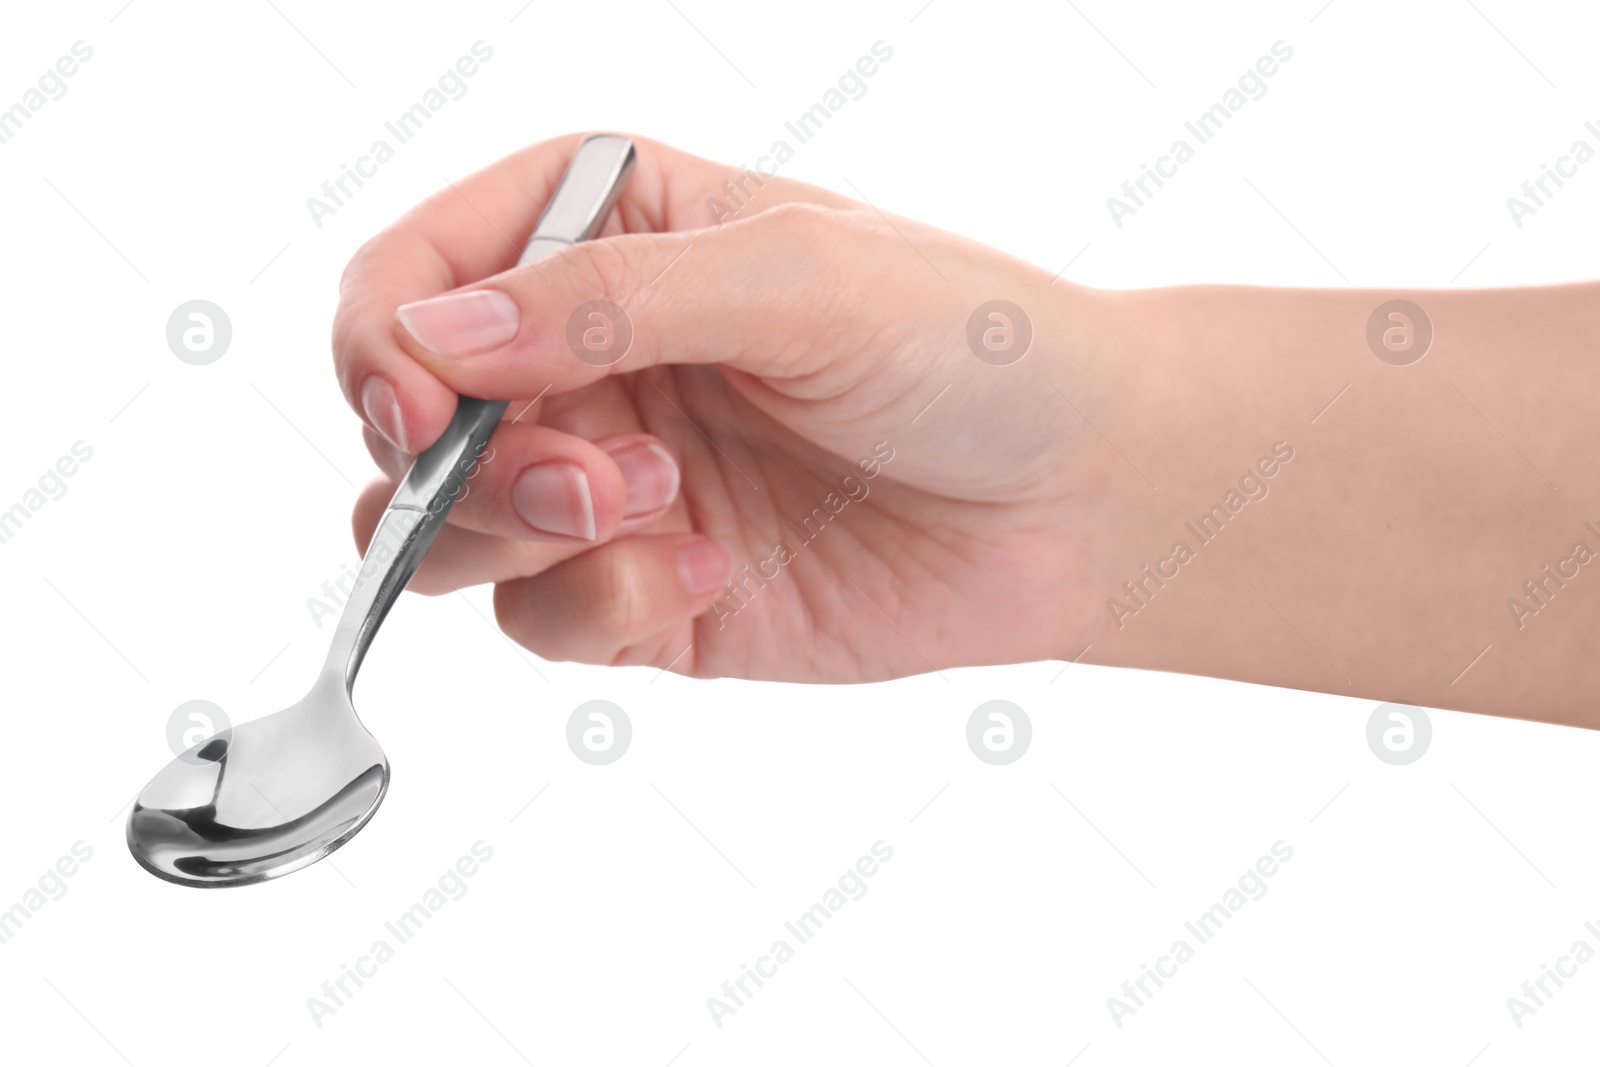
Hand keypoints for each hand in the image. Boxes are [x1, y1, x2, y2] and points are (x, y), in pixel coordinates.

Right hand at [332, 133, 1110, 679]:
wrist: (1080, 494)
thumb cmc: (971, 344)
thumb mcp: (797, 276)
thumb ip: (605, 297)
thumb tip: (432, 335)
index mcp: (605, 229)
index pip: (414, 276)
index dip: (387, 342)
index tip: (426, 406)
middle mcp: (587, 354)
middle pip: (407, 419)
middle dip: (471, 463)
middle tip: (597, 478)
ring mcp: (609, 479)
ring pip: (448, 530)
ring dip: (523, 536)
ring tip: (658, 511)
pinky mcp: (645, 590)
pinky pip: (543, 621)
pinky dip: (605, 606)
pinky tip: (713, 570)